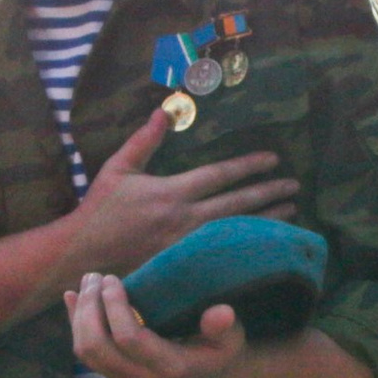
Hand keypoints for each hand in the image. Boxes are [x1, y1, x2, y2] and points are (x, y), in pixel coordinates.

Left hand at [67, 272, 253, 377]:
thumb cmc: (222, 354)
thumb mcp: (231, 339)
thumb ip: (223, 327)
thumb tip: (222, 312)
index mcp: (169, 368)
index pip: (129, 339)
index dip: (115, 307)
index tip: (114, 278)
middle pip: (97, 347)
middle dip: (90, 308)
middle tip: (96, 277)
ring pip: (86, 353)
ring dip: (80, 315)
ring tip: (88, 282)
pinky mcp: (116, 377)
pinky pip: (86, 355)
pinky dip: (75, 325)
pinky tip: (70, 299)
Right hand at [69, 110, 300, 272]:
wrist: (83, 255)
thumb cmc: (100, 209)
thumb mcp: (119, 168)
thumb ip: (145, 139)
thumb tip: (166, 110)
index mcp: (172, 192)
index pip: (220, 175)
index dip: (249, 166)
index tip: (273, 160)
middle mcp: (185, 219)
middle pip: (238, 205)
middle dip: (269, 194)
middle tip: (294, 187)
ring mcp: (187, 247)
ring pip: (237, 232)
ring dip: (266, 222)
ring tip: (291, 213)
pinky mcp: (185, 267)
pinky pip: (224, 256)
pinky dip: (248, 249)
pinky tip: (266, 246)